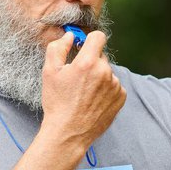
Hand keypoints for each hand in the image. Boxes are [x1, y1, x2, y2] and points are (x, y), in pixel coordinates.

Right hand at [40, 31, 125, 150]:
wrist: (68, 132)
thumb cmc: (57, 103)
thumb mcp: (49, 72)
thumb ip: (58, 48)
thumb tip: (70, 36)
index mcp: (88, 62)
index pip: (99, 37)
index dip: (90, 40)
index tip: (84, 47)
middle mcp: (105, 72)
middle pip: (101, 56)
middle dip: (91, 62)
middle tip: (78, 78)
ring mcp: (115, 85)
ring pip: (107, 72)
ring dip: (98, 77)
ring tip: (84, 94)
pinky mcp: (121, 98)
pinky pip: (114, 86)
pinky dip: (106, 90)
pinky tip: (93, 101)